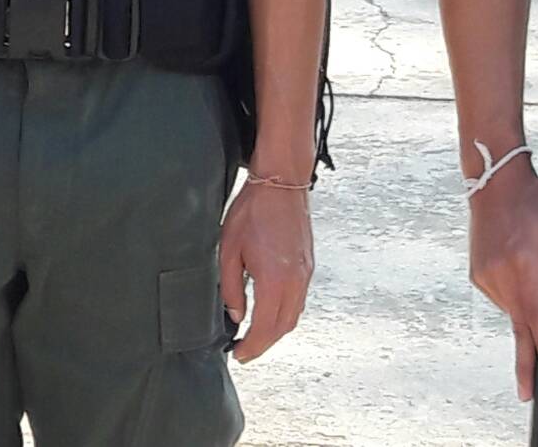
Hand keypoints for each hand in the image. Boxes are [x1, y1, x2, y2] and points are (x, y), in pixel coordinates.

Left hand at [220, 181, 313, 363]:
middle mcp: (295, 281)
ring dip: (276, 330)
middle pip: (283, 327)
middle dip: (264, 343)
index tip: (239, 354)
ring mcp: (305, 273)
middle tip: (245, 349)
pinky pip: (299, 300)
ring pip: (294, 315)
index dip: (252, 346)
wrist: (281, 183)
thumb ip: (230, 286)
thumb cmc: (253, 209)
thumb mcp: (229, 248)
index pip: (265, 327)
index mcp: (274, 279)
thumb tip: (236, 314)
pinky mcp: (308, 265)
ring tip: (256, 333)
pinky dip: (285, 313)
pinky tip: (271, 309)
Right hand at [468, 158, 537, 400]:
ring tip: (532, 278)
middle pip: (520, 326)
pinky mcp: (477, 274)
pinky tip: (519, 276)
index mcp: (524, 260)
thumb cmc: (532, 196)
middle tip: (528, 390)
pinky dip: (515, 298)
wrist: (493, 181)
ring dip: (527, 313)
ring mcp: (485, 274)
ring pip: (512, 312)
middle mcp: (500, 271)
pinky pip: (502, 300)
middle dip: (527, 360)